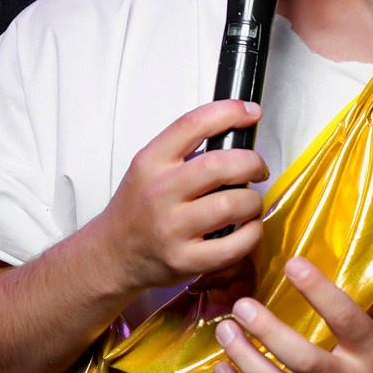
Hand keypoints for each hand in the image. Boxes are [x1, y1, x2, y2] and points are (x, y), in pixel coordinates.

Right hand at [101, 100, 267, 291]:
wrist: (113, 254)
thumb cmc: (137, 209)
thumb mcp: (148, 168)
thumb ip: (183, 149)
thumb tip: (234, 131)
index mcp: (151, 163)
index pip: (193, 124)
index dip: (230, 113)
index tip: (251, 113)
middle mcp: (160, 193)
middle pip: (220, 165)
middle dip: (252, 162)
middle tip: (258, 168)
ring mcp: (172, 229)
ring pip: (232, 204)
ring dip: (254, 201)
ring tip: (250, 203)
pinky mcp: (185, 260)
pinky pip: (234, 245)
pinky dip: (252, 234)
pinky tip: (247, 228)